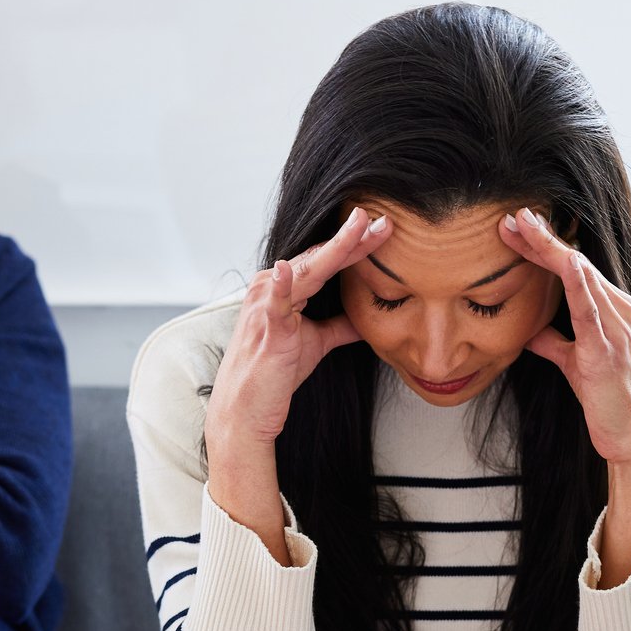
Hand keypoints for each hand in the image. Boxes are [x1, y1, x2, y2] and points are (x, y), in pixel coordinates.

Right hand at [204, 206, 392, 451]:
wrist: (246, 411)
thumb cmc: (274, 376)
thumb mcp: (315, 343)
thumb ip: (339, 326)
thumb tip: (366, 317)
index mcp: (282, 288)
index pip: (325, 260)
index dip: (355, 244)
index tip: (383, 229)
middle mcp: (269, 287)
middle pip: (319, 257)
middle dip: (353, 237)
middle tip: (384, 219)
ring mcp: (264, 305)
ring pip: (307, 270)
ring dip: (335, 247)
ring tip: (358, 226)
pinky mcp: (264, 329)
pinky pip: (274, 303)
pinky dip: (281, 284)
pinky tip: (287, 268)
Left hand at [500, 208, 630, 583]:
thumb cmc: (607, 400)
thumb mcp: (573, 363)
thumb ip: (553, 341)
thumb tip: (529, 330)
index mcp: (610, 309)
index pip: (572, 268)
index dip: (542, 246)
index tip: (513, 228)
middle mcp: (618, 309)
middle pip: (575, 262)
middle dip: (542, 237)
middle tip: (511, 216)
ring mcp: (616, 327)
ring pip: (581, 275)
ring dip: (551, 248)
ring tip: (523, 227)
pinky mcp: (609, 350)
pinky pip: (591, 308)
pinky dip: (577, 281)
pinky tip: (561, 261)